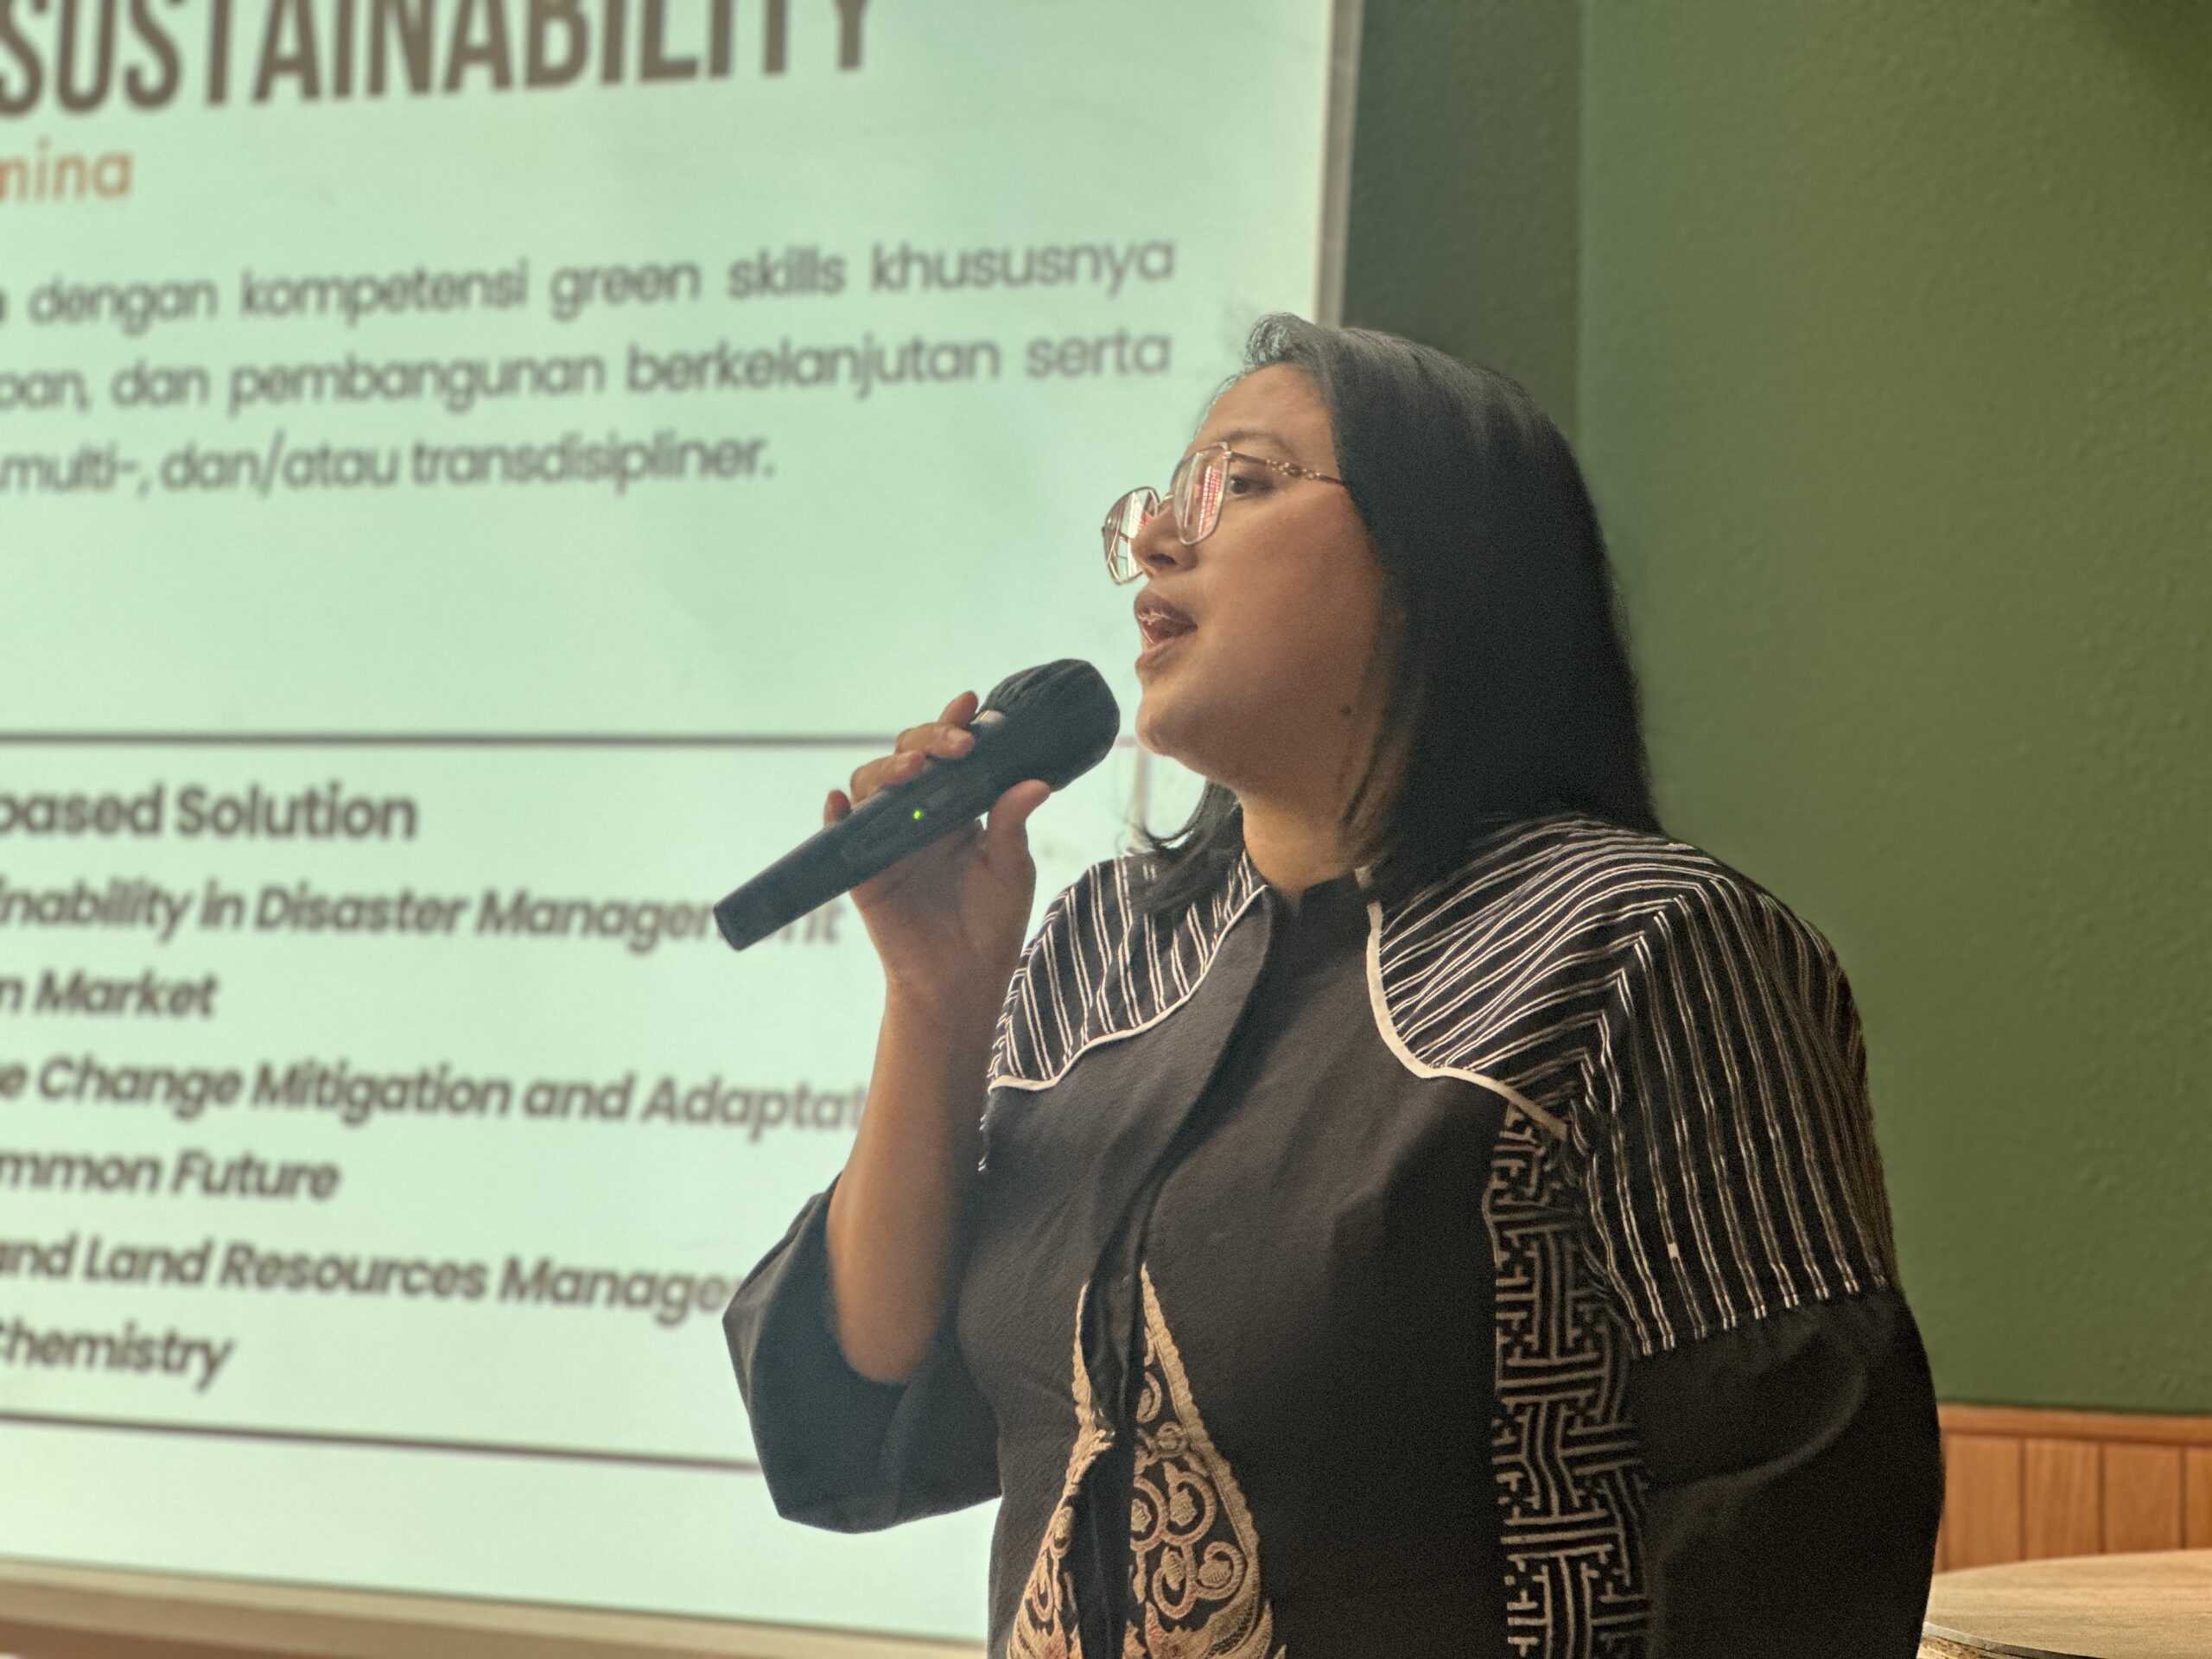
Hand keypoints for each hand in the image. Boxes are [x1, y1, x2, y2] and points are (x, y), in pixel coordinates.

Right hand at [828, 690, 1051, 1017]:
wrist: (963, 980)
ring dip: (885, 769)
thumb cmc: (991, 922)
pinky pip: (838, 835)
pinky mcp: (861, 870)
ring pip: (869, 784)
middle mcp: (917, 813)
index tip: (972, 703)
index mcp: (956, 806)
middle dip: (926, 739)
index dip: (954, 722)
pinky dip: (834, 814)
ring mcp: (885, 838)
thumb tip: (1035, 782)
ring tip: (910, 770)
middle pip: (906, 755)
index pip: (949, 753)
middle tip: (956, 743)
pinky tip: (839, 802)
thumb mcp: (1011, 869)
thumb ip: (1012, 824)